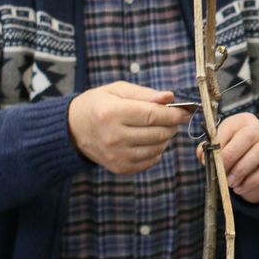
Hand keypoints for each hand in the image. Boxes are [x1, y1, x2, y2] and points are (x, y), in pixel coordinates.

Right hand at [68, 81, 189, 173]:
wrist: (73, 130)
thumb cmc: (98, 104)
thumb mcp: (117, 90)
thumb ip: (145, 93)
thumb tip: (170, 97)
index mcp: (112, 113)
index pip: (152, 115)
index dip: (173, 114)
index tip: (186, 111)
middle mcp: (113, 137)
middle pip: (157, 133)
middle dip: (171, 125)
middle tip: (173, 117)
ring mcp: (116, 155)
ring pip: (157, 148)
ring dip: (165, 137)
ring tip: (158, 127)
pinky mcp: (119, 168)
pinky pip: (150, 161)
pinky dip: (156, 150)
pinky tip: (149, 140)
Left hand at [198, 113, 258, 203]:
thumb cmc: (237, 156)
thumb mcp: (223, 149)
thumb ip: (210, 150)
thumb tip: (202, 153)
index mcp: (242, 121)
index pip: (230, 127)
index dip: (219, 144)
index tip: (211, 159)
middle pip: (248, 136)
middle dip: (230, 156)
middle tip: (220, 172)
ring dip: (241, 169)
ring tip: (230, 183)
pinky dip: (251, 182)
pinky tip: (240, 188)